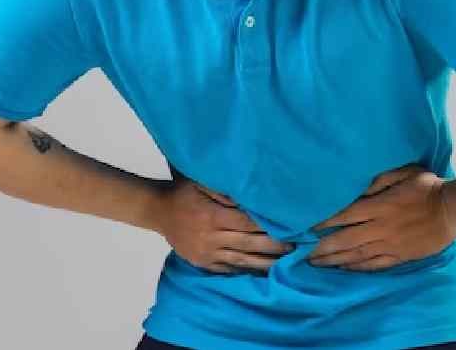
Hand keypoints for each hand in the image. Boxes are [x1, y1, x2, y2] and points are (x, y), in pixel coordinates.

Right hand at [153, 177, 294, 274]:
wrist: (158, 210)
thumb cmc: (184, 191)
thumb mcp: (202, 182)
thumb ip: (226, 190)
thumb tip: (251, 196)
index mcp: (213, 215)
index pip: (247, 222)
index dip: (269, 226)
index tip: (290, 226)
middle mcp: (211, 236)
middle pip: (249, 243)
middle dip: (274, 246)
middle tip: (297, 247)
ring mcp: (207, 253)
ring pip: (242, 261)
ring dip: (266, 263)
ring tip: (287, 264)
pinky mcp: (203, 263)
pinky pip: (228, 270)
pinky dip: (247, 271)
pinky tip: (264, 272)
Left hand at [306, 164, 455, 271]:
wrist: (453, 209)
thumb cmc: (427, 187)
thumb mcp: (403, 173)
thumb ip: (377, 180)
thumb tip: (356, 188)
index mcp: (379, 206)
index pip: (344, 216)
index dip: (323, 223)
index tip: (307, 228)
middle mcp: (380, 228)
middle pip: (344, 240)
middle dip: (322, 247)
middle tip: (302, 253)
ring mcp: (390, 245)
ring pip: (356, 256)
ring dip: (334, 260)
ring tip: (316, 264)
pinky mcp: (400, 256)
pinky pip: (374, 265)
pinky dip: (356, 268)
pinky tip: (343, 269)